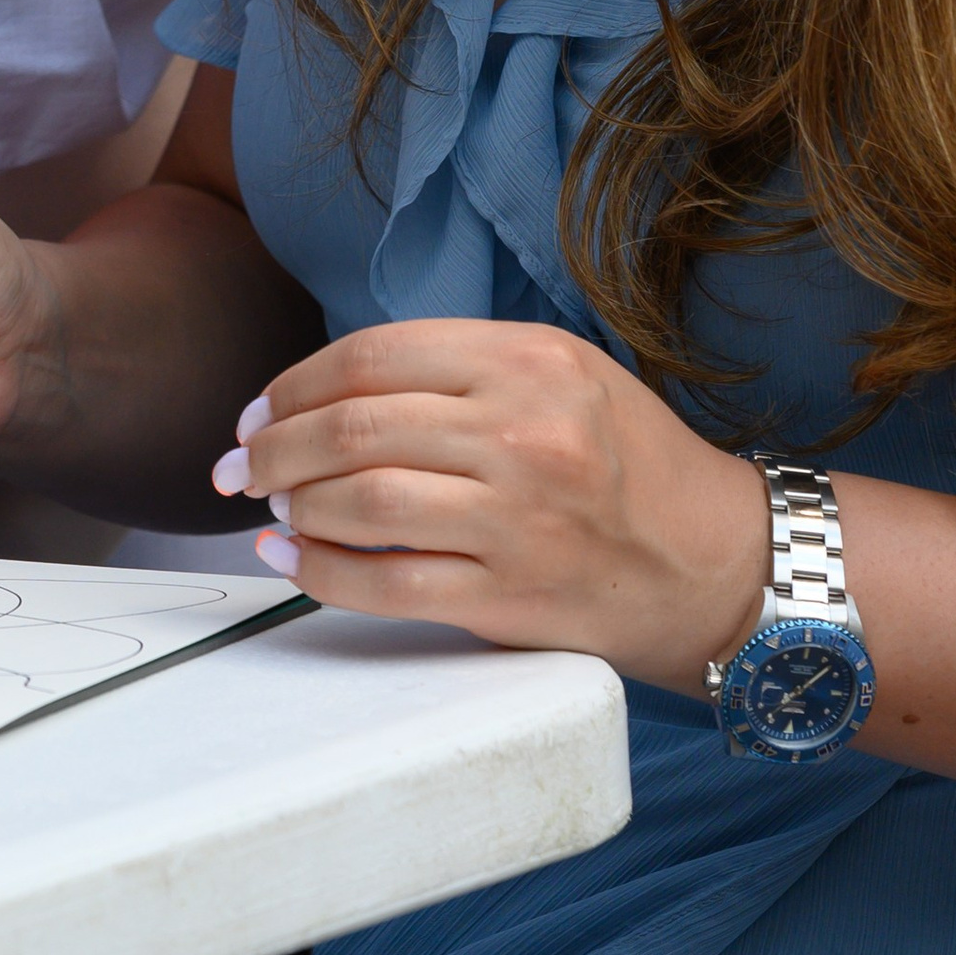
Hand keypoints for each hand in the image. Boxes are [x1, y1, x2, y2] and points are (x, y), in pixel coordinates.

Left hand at [226, 317, 769, 692]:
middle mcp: (520, 433)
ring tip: (266, 504)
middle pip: (353, 427)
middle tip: (239, 460)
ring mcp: (515, 519)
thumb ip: (458, 367)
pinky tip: (290, 555)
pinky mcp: (510, 598)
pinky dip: (321, 570)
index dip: (294, 383)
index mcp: (528, 361)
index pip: (372, 356)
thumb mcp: (560, 370)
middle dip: (273, 444)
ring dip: (291, 502)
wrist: (716, 562)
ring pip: (361, 502)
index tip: (259, 407)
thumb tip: (330, 390)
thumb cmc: (627, 460)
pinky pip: (389, 584)